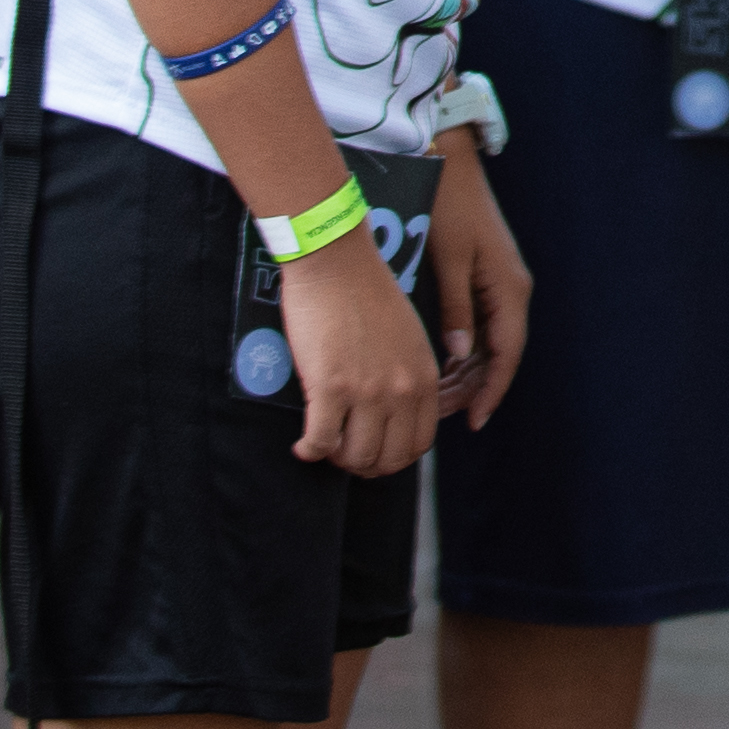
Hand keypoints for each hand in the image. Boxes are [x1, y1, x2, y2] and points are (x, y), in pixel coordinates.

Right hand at [277, 226, 446, 476]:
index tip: (372, 452)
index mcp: (425, 377)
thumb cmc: (366, 294)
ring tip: (324, 446)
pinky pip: (321, 442)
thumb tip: (393, 415)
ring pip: (355, 457)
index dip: (392, 458)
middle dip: (364, 466)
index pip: (418, 445)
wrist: (337, 262)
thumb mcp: (408, 338)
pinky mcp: (331, 388)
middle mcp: (402, 389)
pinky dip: (309, 451)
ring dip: (336, 459)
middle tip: (343, 454)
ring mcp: (368, 391)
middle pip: (388, 459)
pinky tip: (303, 445)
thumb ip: (408, 376)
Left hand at [423, 129, 529, 429]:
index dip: (491, 391)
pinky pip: (482, 325)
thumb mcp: (449, 261)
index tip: (473, 421)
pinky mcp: (486, 278)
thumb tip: (460, 357)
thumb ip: (456, 311)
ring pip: (491, 342)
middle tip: (441, 415)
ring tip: (437, 396)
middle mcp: (511, 290)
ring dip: (467, 371)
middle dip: (474, 387)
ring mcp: (500, 284)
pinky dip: (465, 350)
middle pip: (500, 353)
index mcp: (509, 288)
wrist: (449, 161)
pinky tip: (443, 365)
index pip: (507, 354)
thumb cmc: (448, 208)